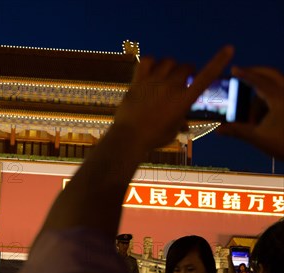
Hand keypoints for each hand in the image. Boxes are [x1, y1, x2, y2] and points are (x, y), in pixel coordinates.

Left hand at [113, 46, 233, 150]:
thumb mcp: (173, 130)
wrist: (129, 138)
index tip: (229, 48)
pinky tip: (151, 69)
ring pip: (168, 61)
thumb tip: (183, 124)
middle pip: (185, 66)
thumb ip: (180, 121)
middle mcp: (171, 87)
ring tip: (166, 75)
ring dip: (170, 66)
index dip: (219, 61)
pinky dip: (151, 62)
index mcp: (184, 100)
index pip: (207, 76)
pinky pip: (146, 61)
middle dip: (186, 71)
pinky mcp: (138, 81)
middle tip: (181, 80)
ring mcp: (153, 82)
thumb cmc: (153, 138)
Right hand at [218, 67, 283, 159]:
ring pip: (273, 88)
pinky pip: (278, 97)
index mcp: (279, 99)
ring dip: (260, 97)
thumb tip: (218, 130)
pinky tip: (261, 120)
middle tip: (241, 75)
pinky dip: (268, 103)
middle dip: (256, 74)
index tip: (234, 69)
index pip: (259, 81)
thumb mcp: (258, 138)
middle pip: (271, 75)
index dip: (245, 74)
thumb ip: (237, 131)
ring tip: (252, 119)